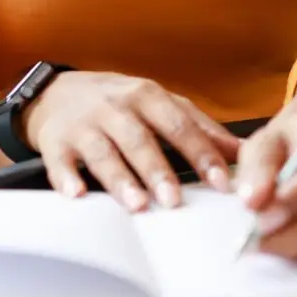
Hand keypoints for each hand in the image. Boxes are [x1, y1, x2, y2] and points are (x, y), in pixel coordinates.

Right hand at [21, 71, 242, 209]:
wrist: (57, 92)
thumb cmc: (119, 102)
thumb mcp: (161, 104)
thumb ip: (200, 127)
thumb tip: (241, 151)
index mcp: (149, 97)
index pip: (180, 126)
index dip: (202, 155)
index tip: (220, 182)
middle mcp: (117, 107)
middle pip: (141, 139)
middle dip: (158, 170)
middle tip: (174, 200)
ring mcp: (84, 124)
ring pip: (104, 152)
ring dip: (120, 179)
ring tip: (136, 204)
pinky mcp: (55, 141)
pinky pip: (60, 161)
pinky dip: (66, 178)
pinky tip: (76, 194)